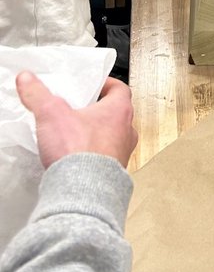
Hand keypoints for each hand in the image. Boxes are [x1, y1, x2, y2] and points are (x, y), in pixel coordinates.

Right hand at [16, 73, 137, 169]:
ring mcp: (123, 153)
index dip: (107, 85)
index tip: (96, 85)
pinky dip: (96, 156)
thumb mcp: (51, 113)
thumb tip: (28, 80)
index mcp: (119, 110)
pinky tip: (79, 159)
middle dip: (100, 111)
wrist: (84, 191)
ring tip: (80, 136)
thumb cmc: (79, 152)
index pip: (120, 89)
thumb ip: (38, 94)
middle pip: (118, 113)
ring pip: (115, 137)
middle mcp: (126, 131)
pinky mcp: (114, 172)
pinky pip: (108, 159)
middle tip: (83, 111)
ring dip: (99, 135)